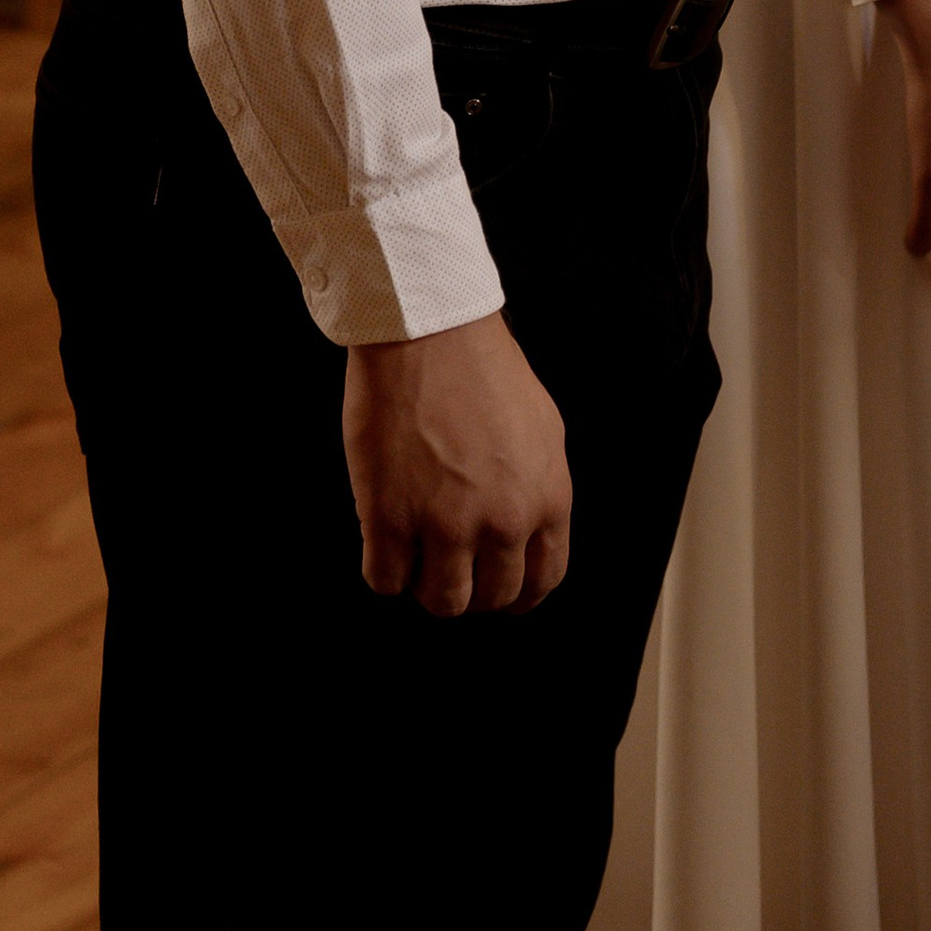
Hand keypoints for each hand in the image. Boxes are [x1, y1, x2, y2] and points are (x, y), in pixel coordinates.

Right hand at [342, 313, 570, 616]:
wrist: (429, 330)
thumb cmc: (483, 367)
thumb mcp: (542, 429)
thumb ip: (538, 489)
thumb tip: (525, 534)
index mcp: (547, 500)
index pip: (542, 582)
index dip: (516, 592)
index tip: (493, 583)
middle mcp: (504, 522)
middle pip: (490, 599)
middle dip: (470, 586)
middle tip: (448, 560)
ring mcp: (446, 525)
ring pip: (440, 601)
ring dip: (426, 583)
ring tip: (415, 551)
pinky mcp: (390, 518)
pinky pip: (385, 581)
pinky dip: (384, 570)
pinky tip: (383, 539)